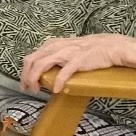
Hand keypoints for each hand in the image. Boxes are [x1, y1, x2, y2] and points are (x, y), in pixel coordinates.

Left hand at [20, 34, 135, 92]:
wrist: (111, 46)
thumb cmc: (88, 50)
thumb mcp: (67, 49)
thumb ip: (55, 56)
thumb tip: (44, 70)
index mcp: (52, 44)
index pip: (31, 57)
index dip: (24, 71)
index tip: (25, 83)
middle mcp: (56, 47)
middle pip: (32, 61)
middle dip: (26, 76)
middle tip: (27, 89)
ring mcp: (66, 53)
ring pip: (42, 65)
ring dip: (36, 79)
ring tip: (37, 90)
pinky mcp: (78, 61)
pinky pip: (64, 72)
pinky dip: (57, 81)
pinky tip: (56, 90)